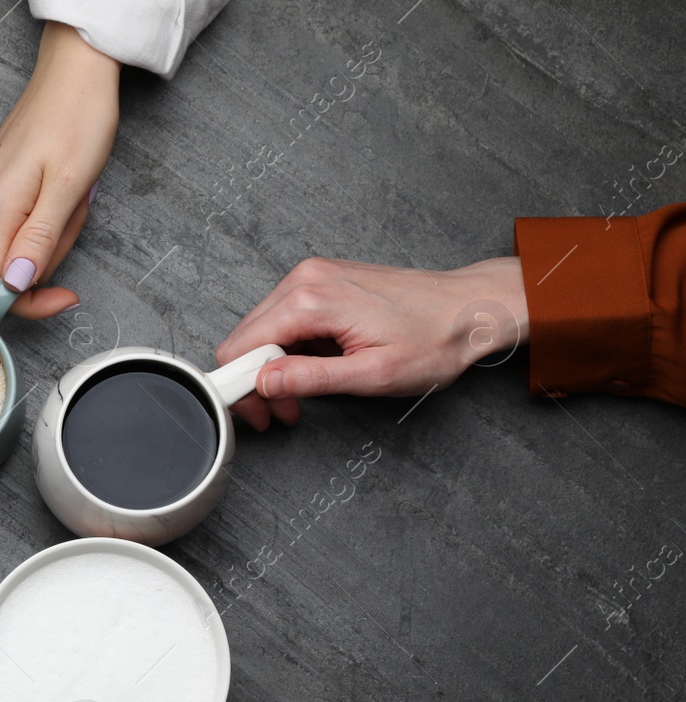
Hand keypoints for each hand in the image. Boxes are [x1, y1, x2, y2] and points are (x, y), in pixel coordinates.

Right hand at [0, 22, 117, 319]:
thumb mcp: (69, 188)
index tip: (66, 295)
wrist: (74, 72)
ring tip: (71, 192)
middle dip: (51, 254)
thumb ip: (39, 242)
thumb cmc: (78, 120)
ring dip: (53, 233)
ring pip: (18, 247)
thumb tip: (15, 286)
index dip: (30, 303)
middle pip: (11, 268)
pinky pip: (19, 224)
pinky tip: (59, 186)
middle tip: (77, 211)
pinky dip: (46, 216)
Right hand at [215, 257, 529, 429]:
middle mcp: (305, 279)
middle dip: (257, 381)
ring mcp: (313, 276)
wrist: (471, 308)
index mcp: (312, 299)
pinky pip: (284, 319)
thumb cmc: (434, 339)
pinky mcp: (322, 281)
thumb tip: (262, 383)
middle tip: (286, 411)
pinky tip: (317, 364)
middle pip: (246, 338)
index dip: (241, 387)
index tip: (260, 413)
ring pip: (262, 330)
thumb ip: (310, 379)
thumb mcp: (371, 375)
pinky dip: (289, 349)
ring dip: (273, 367)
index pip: (241, 347)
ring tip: (306, 391)